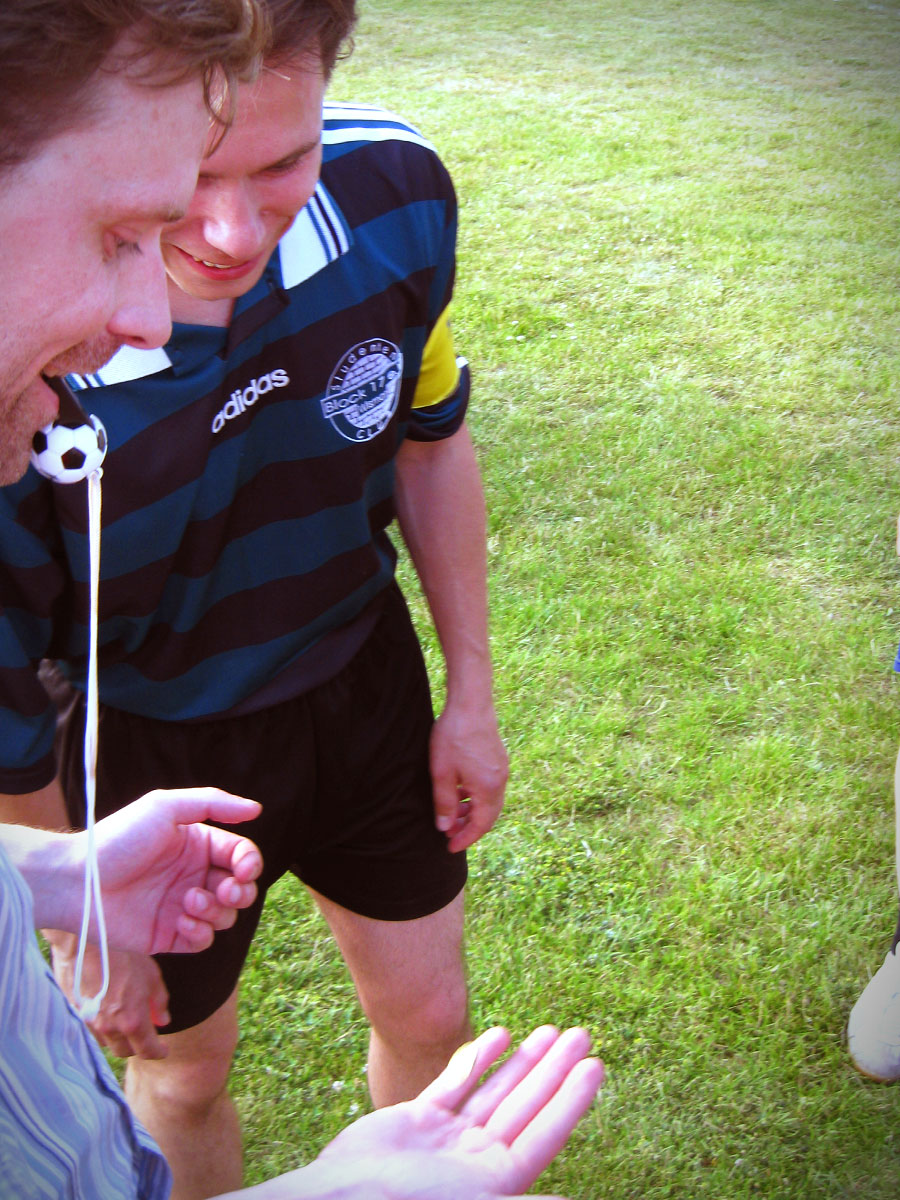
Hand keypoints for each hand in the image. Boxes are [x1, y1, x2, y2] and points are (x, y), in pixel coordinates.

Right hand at [48, 939, 170, 1058]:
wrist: (86, 941)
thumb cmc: (123, 953)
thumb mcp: (151, 974)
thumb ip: (159, 1002)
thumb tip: (163, 1021)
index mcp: (132, 1020)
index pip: (147, 1051)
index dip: (158, 1052)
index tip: (164, 1050)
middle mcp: (109, 1028)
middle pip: (125, 1051)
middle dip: (137, 1045)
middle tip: (146, 1032)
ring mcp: (89, 1023)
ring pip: (107, 1043)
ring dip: (118, 1037)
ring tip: (125, 1021)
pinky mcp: (75, 1014)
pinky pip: (91, 1030)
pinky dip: (102, 1028)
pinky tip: (107, 1013)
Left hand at [82, 787, 261, 953]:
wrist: (77, 881)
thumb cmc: (118, 839)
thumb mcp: (165, 807)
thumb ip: (213, 803)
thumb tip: (257, 809)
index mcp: (197, 845)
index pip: (241, 854)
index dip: (250, 863)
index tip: (242, 869)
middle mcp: (194, 876)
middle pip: (241, 888)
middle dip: (242, 891)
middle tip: (225, 889)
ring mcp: (182, 907)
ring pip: (226, 916)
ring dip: (217, 910)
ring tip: (188, 900)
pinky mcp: (169, 936)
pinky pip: (204, 940)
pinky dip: (201, 932)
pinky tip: (182, 921)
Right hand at [276, 1026, 602, 1199]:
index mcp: (494, 1185)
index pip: (544, 1135)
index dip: (571, 1101)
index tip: (595, 1067)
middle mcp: (475, 1160)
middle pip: (525, 1107)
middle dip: (554, 1071)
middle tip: (582, 1034)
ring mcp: (447, 1139)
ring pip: (495, 1091)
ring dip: (523, 1062)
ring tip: (552, 1030)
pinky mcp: (417, 1120)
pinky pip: (456, 1084)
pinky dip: (477, 1060)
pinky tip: (499, 1036)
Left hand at [431, 700, 508, 852]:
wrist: (470, 704)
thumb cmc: (453, 736)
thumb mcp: (442, 772)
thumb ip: (444, 803)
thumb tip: (445, 827)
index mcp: (488, 789)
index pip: (480, 825)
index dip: (465, 839)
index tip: (450, 847)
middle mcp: (500, 781)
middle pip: (489, 816)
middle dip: (470, 828)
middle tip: (450, 835)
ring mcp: (501, 770)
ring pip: (490, 802)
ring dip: (473, 813)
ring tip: (453, 816)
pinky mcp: (498, 760)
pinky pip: (490, 789)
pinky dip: (477, 798)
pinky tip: (461, 793)